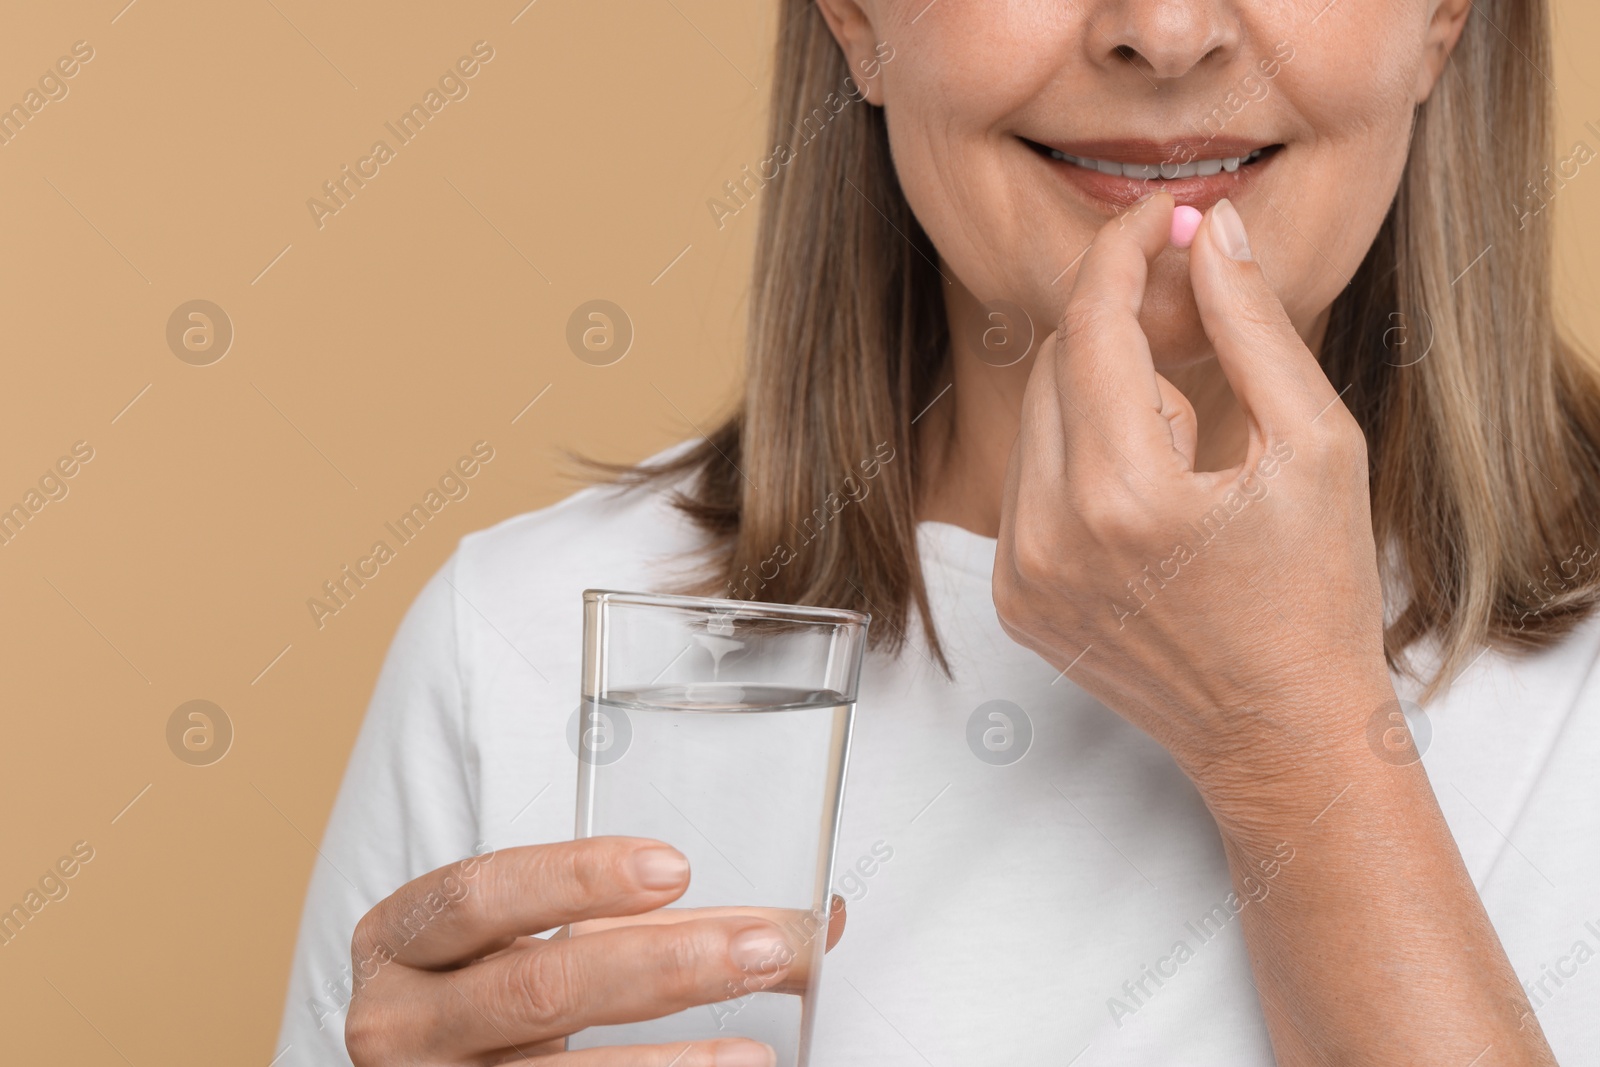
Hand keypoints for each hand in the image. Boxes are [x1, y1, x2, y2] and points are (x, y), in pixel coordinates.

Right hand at [344, 837, 844, 1065]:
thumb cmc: (490, 996)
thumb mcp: (537, 942)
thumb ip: (653, 922)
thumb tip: (815, 926)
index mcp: (402, 939)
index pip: (481, 894)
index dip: (575, 876)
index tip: (674, 867)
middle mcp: (399, 1021)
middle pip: (535, 987)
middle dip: (661, 965)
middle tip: (761, 950)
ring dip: (669, 1061)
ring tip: (756, 1052)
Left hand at [992, 192, 1393, 794]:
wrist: (1281, 734)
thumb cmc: (1317, 595)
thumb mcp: (1315, 448)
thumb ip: (1253, 328)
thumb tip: (1211, 229)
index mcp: (1124, 498)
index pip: (1091, 328)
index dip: (1123, 253)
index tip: (1158, 217)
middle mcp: (1049, 538)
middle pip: (1054, 365)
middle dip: (1118, 326)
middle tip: (1189, 323)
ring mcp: (1020, 576)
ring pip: (1034, 420)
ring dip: (1101, 396)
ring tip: (1185, 448)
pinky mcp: (1014, 600)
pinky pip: (1026, 483)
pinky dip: (1077, 459)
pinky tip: (1147, 499)